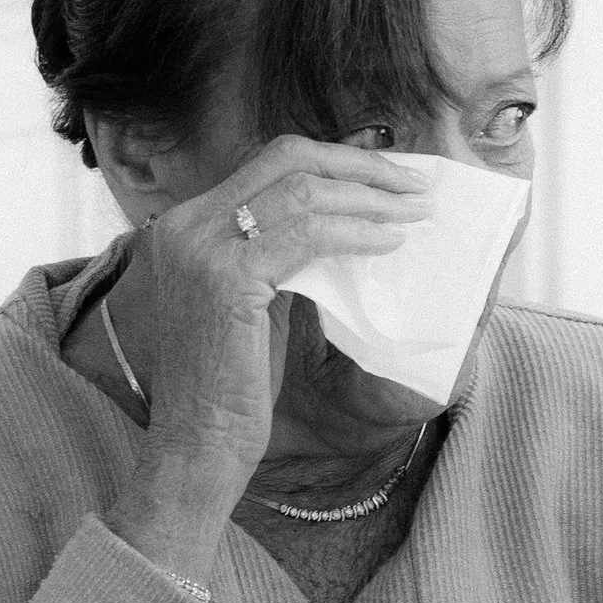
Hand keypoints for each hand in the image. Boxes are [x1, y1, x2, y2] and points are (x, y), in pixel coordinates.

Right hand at [107, 139, 426, 574]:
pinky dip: (356, 232)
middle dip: (360, 164)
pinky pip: (307, 234)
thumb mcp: (252, 304)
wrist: (196, 446)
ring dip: (370, 197)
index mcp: (188, 224)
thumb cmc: (230, 390)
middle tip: (414, 183)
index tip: (385, 176)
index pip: (270, 162)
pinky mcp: (226, 277)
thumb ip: (278, 257)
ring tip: (416, 213)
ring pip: (303, 190)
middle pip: (287, 157)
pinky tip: (389, 243)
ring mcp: (202, 246)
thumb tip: (341, 224)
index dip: (335, 160)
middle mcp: (186, 224)